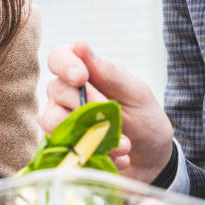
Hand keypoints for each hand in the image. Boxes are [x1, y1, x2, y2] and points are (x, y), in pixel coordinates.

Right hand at [43, 42, 173, 180]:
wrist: (152, 159)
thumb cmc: (144, 120)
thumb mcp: (136, 94)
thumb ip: (108, 73)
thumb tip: (79, 45)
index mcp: (83, 75)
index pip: (58, 58)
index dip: (65, 65)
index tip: (81, 77)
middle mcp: (65, 97)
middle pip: (56, 91)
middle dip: (88, 105)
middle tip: (116, 118)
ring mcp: (61, 124)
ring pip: (51, 121)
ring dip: (90, 133)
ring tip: (123, 145)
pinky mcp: (63, 149)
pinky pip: (64, 149)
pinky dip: (95, 154)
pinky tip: (119, 158)